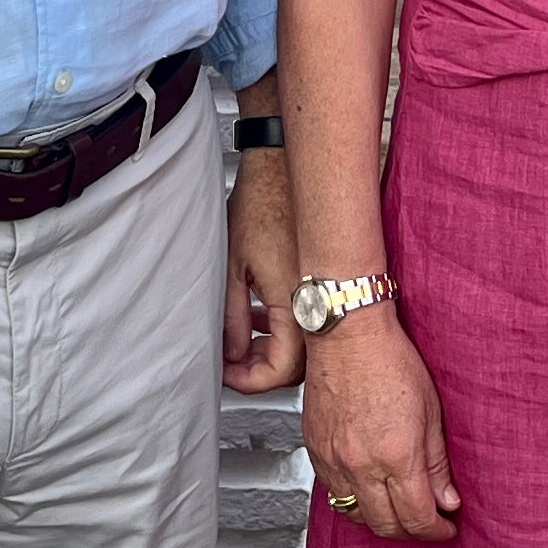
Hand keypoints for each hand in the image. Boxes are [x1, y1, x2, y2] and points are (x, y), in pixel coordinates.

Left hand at [224, 142, 303, 393]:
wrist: (282, 166)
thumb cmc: (259, 203)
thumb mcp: (232, 267)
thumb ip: (233, 317)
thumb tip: (231, 353)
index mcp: (295, 304)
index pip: (279, 371)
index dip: (248, 381)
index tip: (226, 371)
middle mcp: (315, 303)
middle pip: (295, 367)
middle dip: (258, 370)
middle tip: (230, 361)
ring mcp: (321, 292)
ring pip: (302, 348)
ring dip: (270, 350)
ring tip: (240, 340)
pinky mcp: (320, 281)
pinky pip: (306, 323)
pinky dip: (281, 329)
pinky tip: (260, 317)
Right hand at [303, 305, 457, 540]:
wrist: (347, 333)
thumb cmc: (390, 359)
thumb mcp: (431, 410)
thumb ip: (437, 463)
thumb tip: (447, 500)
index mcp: (397, 454)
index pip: (417, 518)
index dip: (436, 530)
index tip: (445, 526)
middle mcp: (362, 464)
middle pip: (386, 526)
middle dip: (411, 532)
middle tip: (426, 522)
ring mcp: (334, 460)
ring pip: (355, 515)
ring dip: (380, 520)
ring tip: (398, 507)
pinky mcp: (316, 451)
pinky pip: (333, 493)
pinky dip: (353, 500)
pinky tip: (368, 488)